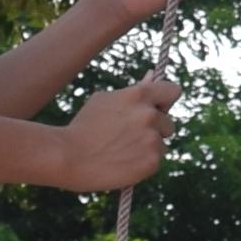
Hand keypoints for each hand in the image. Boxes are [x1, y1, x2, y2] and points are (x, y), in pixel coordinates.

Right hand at [49, 76, 176, 195]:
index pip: (173, 91)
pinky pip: (155, 161)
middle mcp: (150, 115)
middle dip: (155, 129)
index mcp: (139, 95)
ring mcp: (152, 139)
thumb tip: (153, 76)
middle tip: (129, 137)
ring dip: (148, 148)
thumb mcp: (105, 100)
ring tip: (121, 151)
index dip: (165, 101)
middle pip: (169, 123)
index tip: (158, 109)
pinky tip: (123, 163)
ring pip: (162, 144)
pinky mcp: (151, 162)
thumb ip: (134, 91)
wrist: (67, 157)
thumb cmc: (83, 127)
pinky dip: (143, 164)